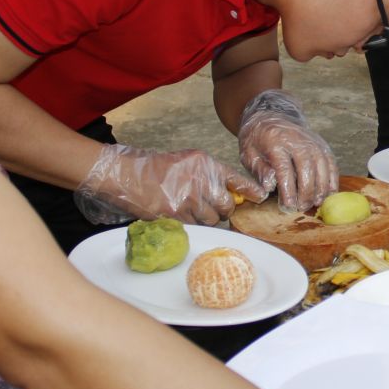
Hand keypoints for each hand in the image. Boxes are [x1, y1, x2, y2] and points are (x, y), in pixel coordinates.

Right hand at [74, 144, 259, 225]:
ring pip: (212, 219)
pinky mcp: (177, 215)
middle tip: (211, 207)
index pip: (237, 180)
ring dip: (206, 218)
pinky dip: (191, 223)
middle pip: (227, 206)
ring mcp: (190, 199)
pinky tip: (179, 213)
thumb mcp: (188, 161)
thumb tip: (230, 192)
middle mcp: (201, 181)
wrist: (128, 176)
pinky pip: (195, 226)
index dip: (250, 191)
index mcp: (206, 164)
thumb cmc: (158, 168)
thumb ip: (210, 174)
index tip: (260, 198)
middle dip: (222, 210)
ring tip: (190, 208)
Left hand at [237, 89, 337, 212]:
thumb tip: (270, 187)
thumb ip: (259, 170)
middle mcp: (297, 139)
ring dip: (321, 187)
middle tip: (302, 207)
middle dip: (306, 190)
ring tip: (316, 204)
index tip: (288, 206)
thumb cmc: (257, 140)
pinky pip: (331, 162)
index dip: (288, 189)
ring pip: (322, 165)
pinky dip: (332, 179)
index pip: (284, 168)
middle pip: (306, 166)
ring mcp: (312, 140)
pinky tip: (329, 193)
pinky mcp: (321, 144)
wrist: (271, 116)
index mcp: (275, 141)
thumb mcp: (248, 153)